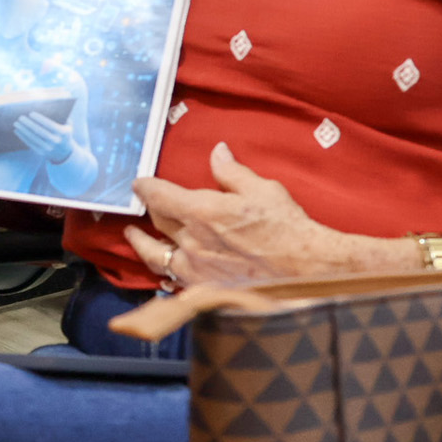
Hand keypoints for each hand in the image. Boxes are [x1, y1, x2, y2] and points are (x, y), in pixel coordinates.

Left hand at [12, 110, 75, 162]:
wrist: (64, 152)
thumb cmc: (64, 133)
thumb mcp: (68, 125)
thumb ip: (63, 116)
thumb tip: (50, 106)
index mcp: (62, 133)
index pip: (49, 125)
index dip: (39, 119)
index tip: (30, 113)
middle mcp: (55, 141)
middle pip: (39, 132)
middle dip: (29, 124)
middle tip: (20, 117)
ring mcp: (48, 148)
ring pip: (33, 138)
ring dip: (23, 130)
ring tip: (16, 123)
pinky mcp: (41, 153)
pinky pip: (30, 144)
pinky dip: (23, 137)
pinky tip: (17, 131)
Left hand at [117, 142, 344, 288]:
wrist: (306, 271)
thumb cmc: (287, 228)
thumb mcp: (261, 189)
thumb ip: (232, 171)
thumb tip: (217, 151)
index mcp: (201, 211)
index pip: (159, 195)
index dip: (145, 187)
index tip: (139, 183)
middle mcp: (192, 241)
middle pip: (158, 222)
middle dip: (151, 210)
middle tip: (146, 204)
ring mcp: (196, 269)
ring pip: (157, 255)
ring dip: (143, 244)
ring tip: (135, 238)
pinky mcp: (205, 289)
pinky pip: (174, 279)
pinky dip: (165, 270)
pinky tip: (164, 269)